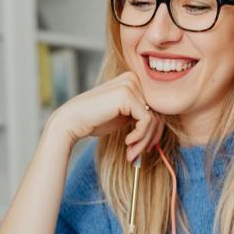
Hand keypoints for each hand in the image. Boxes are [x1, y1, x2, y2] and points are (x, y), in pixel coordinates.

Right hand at [47, 71, 164, 162]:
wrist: (72, 121)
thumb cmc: (95, 120)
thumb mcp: (123, 115)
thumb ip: (140, 115)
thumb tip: (162, 126)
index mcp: (133, 80)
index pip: (156, 106)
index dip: (154, 130)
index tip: (145, 147)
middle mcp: (133, 78)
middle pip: (158, 112)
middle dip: (150, 137)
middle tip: (137, 154)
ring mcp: (130, 85)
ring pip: (154, 118)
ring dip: (144, 140)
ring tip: (132, 153)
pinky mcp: (127, 96)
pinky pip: (147, 120)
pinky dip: (140, 136)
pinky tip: (127, 142)